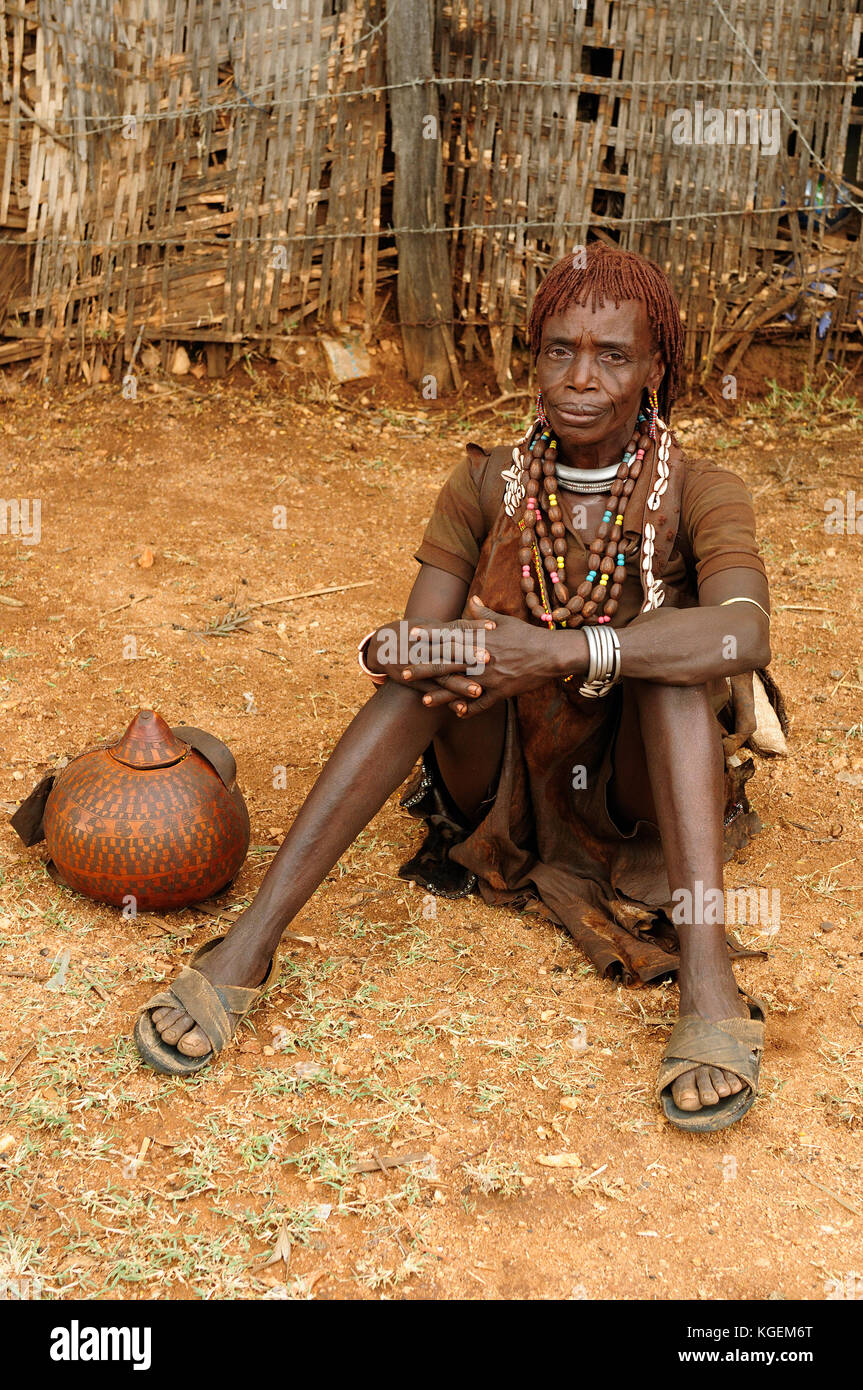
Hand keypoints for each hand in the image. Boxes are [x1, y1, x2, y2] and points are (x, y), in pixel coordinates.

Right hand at [366, 616, 496, 709]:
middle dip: (468, 655)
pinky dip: (446, 700)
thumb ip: (455, 626)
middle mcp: (424, 647)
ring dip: (459, 684)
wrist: (381, 646)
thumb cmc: (414, 632)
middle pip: (448, 650)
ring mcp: (418, 665)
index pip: (456, 628)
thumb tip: (482, 621)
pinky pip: (432, 692)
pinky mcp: (414, 682)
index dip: (474, 628)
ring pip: (441, 675)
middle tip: (488, 658)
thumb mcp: (431, 624)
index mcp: (432, 631)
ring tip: (478, 691)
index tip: (493, 628)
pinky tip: (462, 708)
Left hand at [410, 596, 561, 716]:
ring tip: (423, 701)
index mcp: (480, 638)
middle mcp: (481, 657)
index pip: (450, 635)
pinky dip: (469, 709)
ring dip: (440, 694)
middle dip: (425, 668)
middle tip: (404, 672)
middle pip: (448, 663)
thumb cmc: (527, 634)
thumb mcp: (504, 621)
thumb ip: (483, 612)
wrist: (551, 653)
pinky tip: (456, 713)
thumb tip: (472, 598)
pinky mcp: (501, 691)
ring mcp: (490, 676)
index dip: (429, 636)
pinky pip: (482, 703)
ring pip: (460, 687)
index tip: (411, 635)